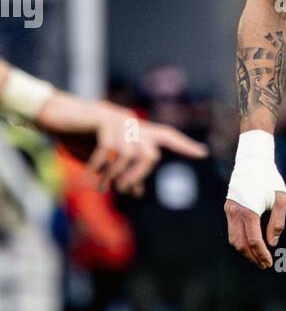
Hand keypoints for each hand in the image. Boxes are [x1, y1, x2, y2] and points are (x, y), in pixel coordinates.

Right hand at [89, 106, 207, 195]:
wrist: (58, 117)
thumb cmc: (83, 138)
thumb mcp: (106, 159)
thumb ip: (123, 172)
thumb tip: (138, 192)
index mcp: (138, 131)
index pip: (167, 136)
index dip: (184, 146)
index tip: (203, 153)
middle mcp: (134, 123)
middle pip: (150, 156)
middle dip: (137, 177)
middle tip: (121, 189)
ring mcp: (119, 120)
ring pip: (128, 156)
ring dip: (113, 175)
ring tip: (100, 185)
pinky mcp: (103, 118)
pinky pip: (109, 149)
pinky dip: (99, 166)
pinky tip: (90, 175)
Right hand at [224, 130, 285, 269]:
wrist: (252, 160)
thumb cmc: (269, 179)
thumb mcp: (280, 199)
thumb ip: (277, 222)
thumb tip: (272, 243)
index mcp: (249, 211)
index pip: (254, 240)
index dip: (261, 254)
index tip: (268, 263)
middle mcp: (235, 212)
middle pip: (240, 244)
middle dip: (252, 257)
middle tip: (263, 265)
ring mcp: (229, 210)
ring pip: (233, 238)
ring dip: (244, 250)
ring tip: (257, 257)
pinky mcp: (228, 207)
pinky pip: (232, 229)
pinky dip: (240, 240)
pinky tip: (251, 244)